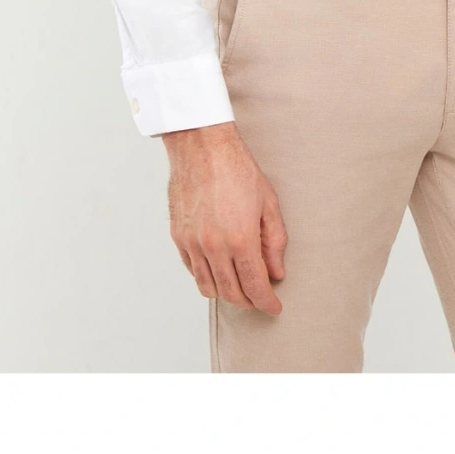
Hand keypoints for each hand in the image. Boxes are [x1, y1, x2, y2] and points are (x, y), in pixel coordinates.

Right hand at [161, 121, 287, 313]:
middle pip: (231, 293)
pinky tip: (219, 268)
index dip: (267, 302)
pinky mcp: (178, 236)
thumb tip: (276, 271)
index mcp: (240, 239)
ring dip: (226, 293)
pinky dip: (206, 277)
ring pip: (208, 287)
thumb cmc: (236, 168)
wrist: (201, 145)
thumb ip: (274, 241)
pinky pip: (192, 270)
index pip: (255, 286)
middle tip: (260, 297)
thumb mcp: (267, 202)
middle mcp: (213, 247)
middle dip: (249, 301)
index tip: (274, 308)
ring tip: (240, 286)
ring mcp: (192, 243)